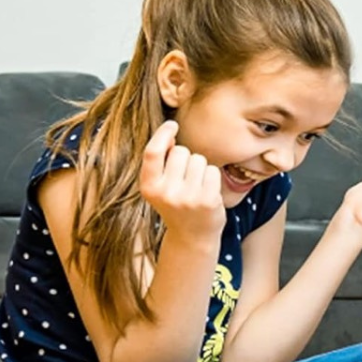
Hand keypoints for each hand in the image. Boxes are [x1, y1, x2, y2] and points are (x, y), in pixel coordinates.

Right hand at [139, 120, 225, 239]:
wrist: (192, 237)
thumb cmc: (177, 205)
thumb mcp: (160, 187)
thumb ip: (161, 162)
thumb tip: (169, 131)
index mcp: (149, 187)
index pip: (152, 152)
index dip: (162, 134)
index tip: (172, 124)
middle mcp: (165, 193)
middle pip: (180, 151)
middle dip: (185, 158)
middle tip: (186, 179)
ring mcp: (187, 197)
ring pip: (198, 159)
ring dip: (200, 168)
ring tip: (196, 187)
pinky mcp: (207, 200)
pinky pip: (212, 170)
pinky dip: (212, 177)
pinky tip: (207, 192)